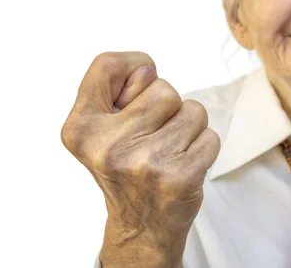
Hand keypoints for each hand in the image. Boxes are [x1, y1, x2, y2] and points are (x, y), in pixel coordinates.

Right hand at [61, 52, 219, 266]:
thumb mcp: (101, 129)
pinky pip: (209, 135)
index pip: (106, 64)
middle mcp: (107, 146)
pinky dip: (203, 147)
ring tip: (169, 150)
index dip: (132, 68)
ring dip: (188, 127)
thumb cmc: (127, 168)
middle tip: (153, 136)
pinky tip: (183, 164)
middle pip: (163, 88)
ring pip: (192, 110)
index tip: (136, 91)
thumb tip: (148, 71)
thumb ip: (116, 90)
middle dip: (167, 107)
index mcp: (81, 129)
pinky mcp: (179, 177)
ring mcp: (145, 162)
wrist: (141, 227)